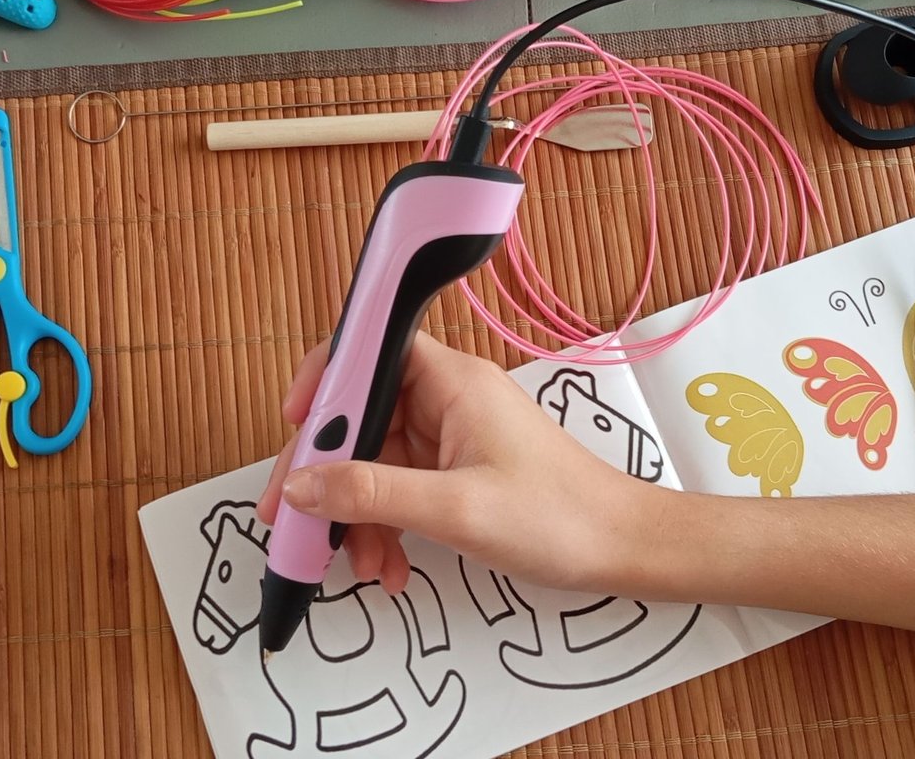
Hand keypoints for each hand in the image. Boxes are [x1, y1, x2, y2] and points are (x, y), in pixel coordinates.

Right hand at [256, 334, 663, 595]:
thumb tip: (303, 486)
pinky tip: (389, 565)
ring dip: (356, 514)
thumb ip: (373, 494)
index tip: (293, 423)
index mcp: (450, 381)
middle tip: (293, 520)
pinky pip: (397, 488)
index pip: (367, 348)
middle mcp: (446, 397)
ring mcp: (450, 434)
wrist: (622, 548)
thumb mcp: (456, 509)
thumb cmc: (560, 516)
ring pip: (373, 460)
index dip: (323, 380)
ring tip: (361, 565)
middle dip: (325, 473)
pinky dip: (384, 525)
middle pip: (358, 416)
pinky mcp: (456, 469)